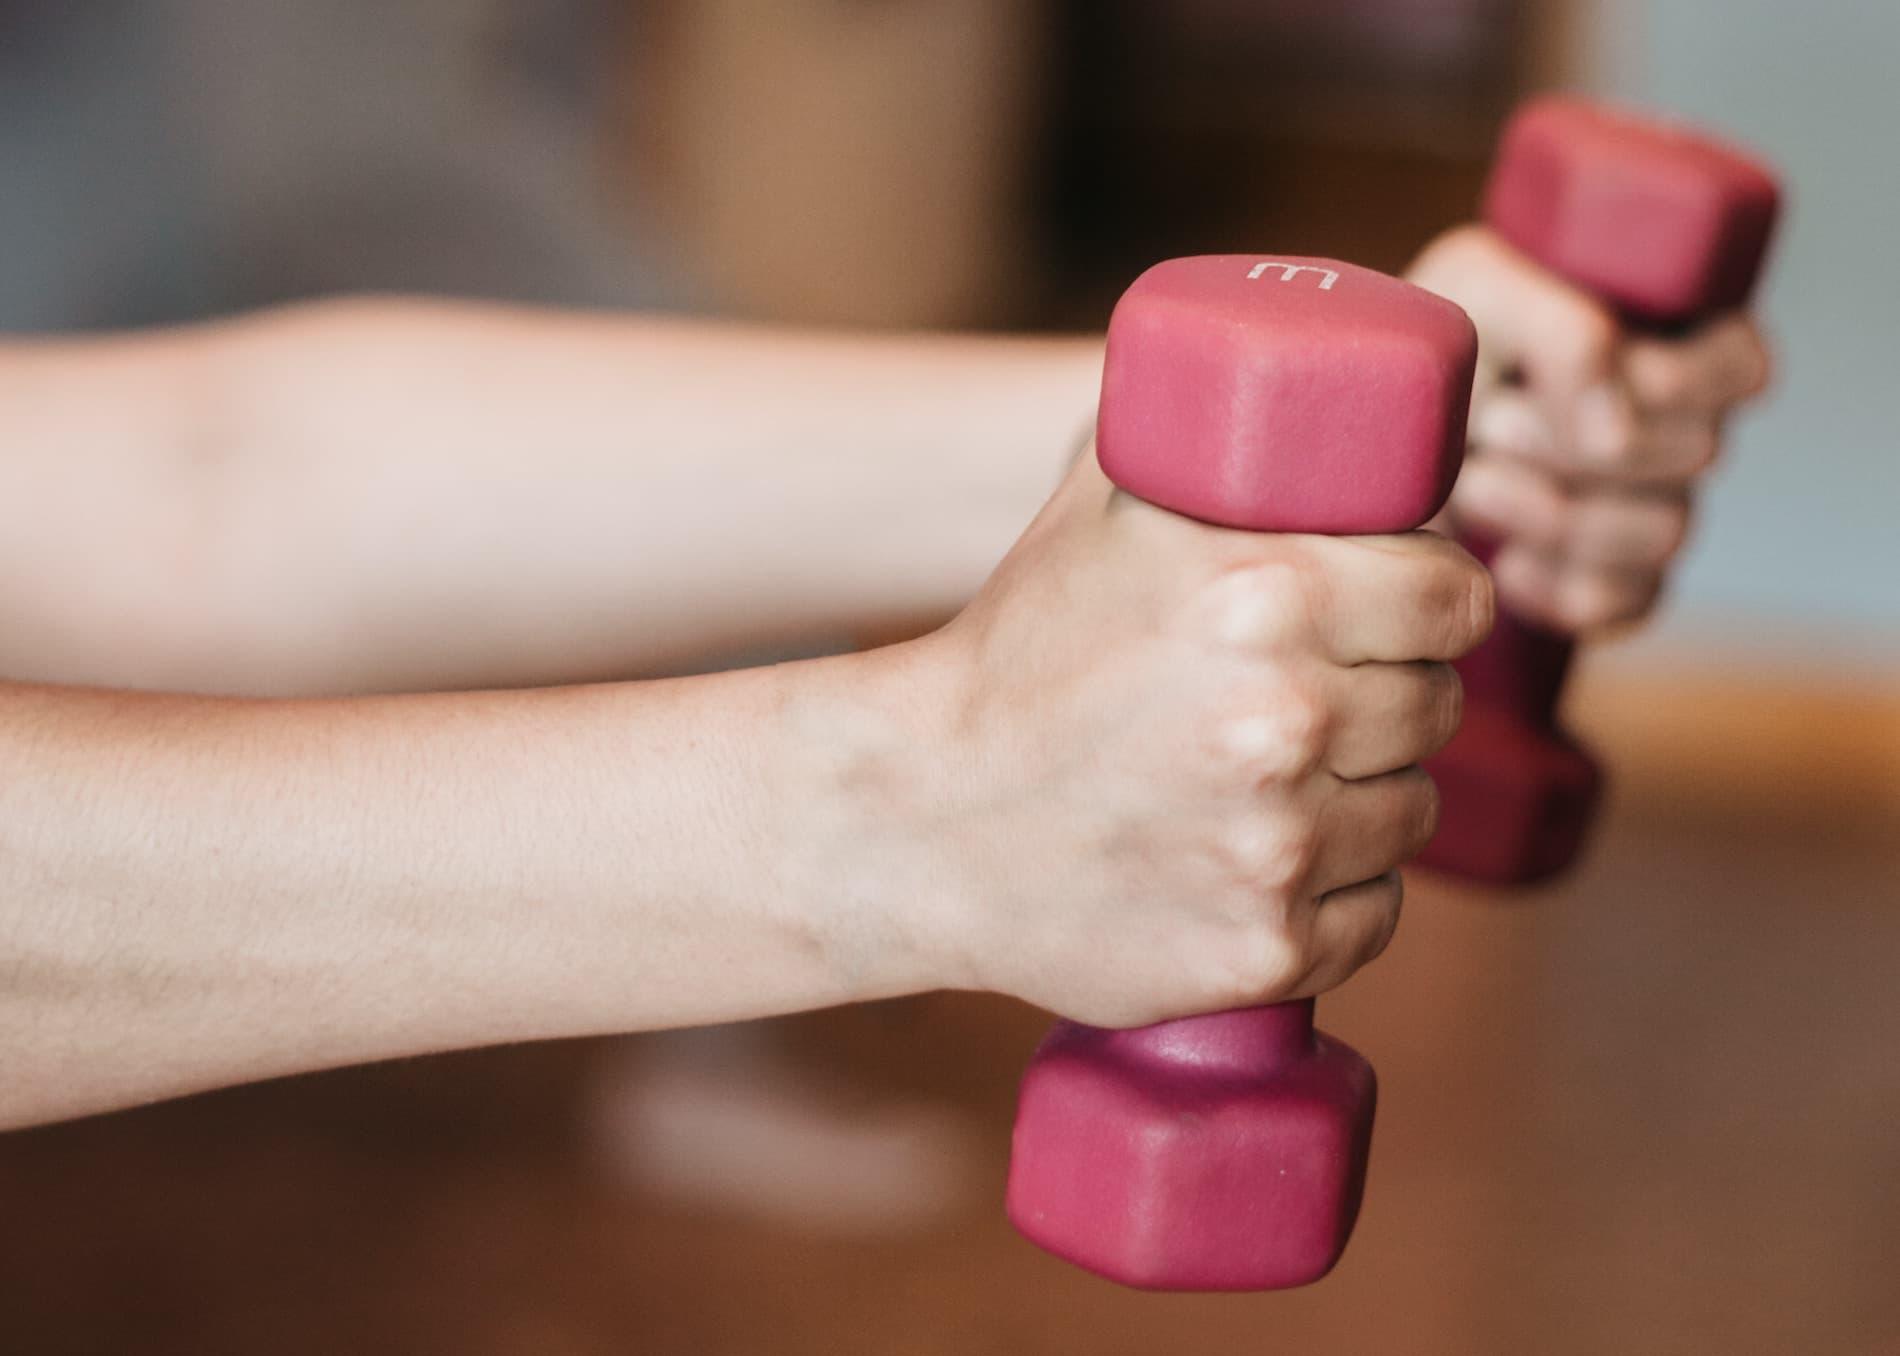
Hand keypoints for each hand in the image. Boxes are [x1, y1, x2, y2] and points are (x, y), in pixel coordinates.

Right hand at [890, 450, 1491, 1027]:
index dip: (1434, 603)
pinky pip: (1375, 913)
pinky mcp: (1266, 949)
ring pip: (1410, 813)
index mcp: (1267, 596)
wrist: (915, 818)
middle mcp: (1287, 722)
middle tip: (1316, 698)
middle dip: (1390, 695)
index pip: (1456, 598)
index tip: (1403, 616)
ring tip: (1275, 782)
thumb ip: (1213, 439)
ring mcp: (1279, 849)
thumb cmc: (1015, 652)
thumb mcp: (1104, 509)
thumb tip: (1311, 387)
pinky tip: (1260, 861)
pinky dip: (1336, 893)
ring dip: (1365, 795)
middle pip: (1438, 705)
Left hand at [1408, 225, 1771, 632]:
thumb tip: (1619, 433)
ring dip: (1550, 511)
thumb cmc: (1433, 345)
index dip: (1667, 380)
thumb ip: (1562, 332)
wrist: (1365, 437)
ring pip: (1663, 533)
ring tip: (1472, 484)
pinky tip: (1501, 561)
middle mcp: (1679, 426)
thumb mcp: (1477, 290)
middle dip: (1571, 442)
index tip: (1568, 373)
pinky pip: (1624, 603)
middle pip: (1695, 452)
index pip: (1740, 369)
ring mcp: (1652, 508)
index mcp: (1673, 336)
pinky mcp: (1612, 580)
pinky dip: (1553, 587)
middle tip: (1488, 426)